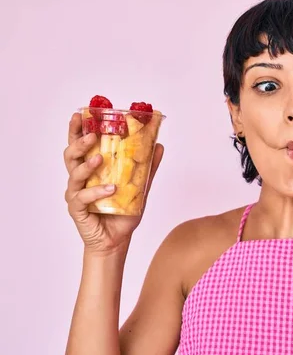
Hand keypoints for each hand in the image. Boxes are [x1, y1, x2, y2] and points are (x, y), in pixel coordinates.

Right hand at [63, 112, 163, 254]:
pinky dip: (97, 192)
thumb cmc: (123, 212)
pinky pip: (83, 197)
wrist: (117, 240)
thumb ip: (148, 167)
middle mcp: (80, 179)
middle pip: (71, 155)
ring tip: (100, 158)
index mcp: (91, 169)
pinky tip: (110, 189)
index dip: (77, 129)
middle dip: (79, 142)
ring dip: (87, 165)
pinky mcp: (77, 209)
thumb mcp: (140, 187)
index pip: (81, 145)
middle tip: (92, 135)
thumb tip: (159, 146)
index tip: (80, 114)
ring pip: (74, 174)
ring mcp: (76, 194)